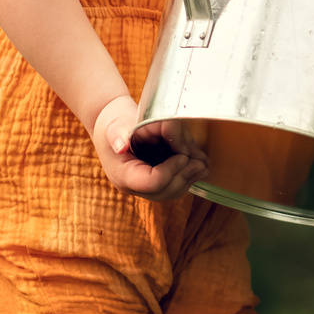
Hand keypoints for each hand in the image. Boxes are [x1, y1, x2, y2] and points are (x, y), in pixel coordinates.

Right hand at [89, 95, 205, 198]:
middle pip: (163, 192)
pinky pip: (171, 186)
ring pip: (170, 192)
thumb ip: (118, 134)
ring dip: (188, 180)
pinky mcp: (152, 179)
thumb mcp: (114, 124)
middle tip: (200, 165)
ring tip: (203, 166)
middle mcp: (132, 185)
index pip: (151, 183)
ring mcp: (142, 185)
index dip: (170, 171)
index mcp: (122, 174)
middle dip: (183, 177)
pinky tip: (198, 166)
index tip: (182, 156)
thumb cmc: (112, 120)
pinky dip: (185, 177)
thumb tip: (121, 146)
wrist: (110, 122)